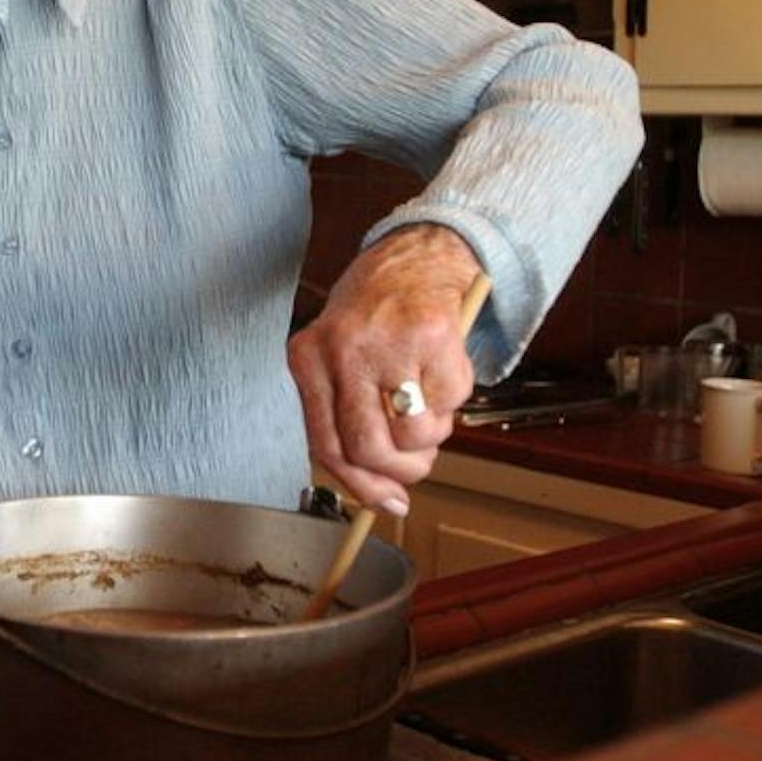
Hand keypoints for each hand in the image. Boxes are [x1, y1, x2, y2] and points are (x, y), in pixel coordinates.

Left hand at [287, 225, 484, 517]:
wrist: (412, 257)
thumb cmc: (373, 318)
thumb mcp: (338, 362)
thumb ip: (347, 422)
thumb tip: (381, 497)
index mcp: (308, 358)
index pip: (326, 446)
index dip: (360, 486)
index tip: (387, 503)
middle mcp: (342, 348)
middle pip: (368, 448)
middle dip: (400, 471)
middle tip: (415, 464)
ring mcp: (387, 340)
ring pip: (413, 435)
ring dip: (431, 438)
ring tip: (427, 409)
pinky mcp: (433, 335)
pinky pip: (450, 404)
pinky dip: (454, 403)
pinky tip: (440, 374)